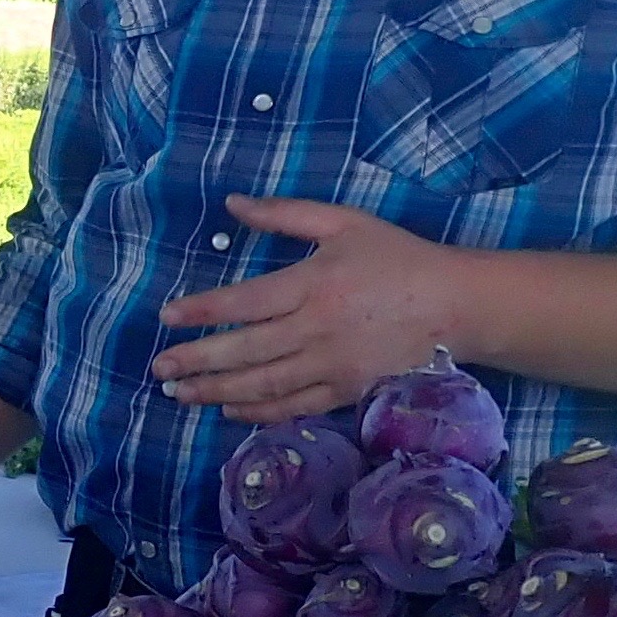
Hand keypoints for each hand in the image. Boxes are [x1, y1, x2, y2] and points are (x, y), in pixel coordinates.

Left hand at [151, 195, 467, 423]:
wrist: (456, 305)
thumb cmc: (397, 258)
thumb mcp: (344, 222)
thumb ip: (285, 214)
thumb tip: (233, 204)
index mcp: (313, 284)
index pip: (244, 302)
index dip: (201, 311)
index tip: (167, 317)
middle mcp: (317, 329)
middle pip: (245, 351)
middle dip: (196, 361)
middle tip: (160, 369)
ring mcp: (332, 365)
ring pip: (263, 385)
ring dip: (215, 391)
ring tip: (179, 394)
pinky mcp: (347, 392)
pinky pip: (293, 407)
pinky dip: (257, 412)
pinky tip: (227, 409)